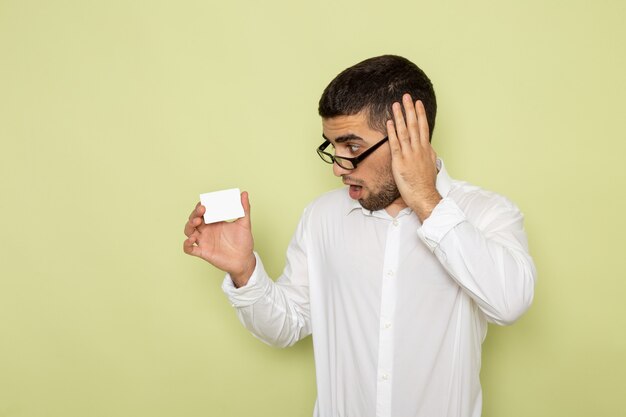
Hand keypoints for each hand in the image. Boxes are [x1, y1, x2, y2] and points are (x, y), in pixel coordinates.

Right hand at [183, 191, 255, 286]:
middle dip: (194, 214)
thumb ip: (244, 209)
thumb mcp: (244, 223)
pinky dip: (186, 244)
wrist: (244, 259)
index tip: (204, 203)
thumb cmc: (244, 242)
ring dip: (189, 225)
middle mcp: (207, 230)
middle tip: (202, 210)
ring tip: (196, 222)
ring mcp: (204, 241)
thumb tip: (244, 193)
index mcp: (214, 222)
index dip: (200, 206)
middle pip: (193, 219)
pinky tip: (192, 239)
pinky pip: (189, 249)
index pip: (202, 211)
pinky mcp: (203, 252)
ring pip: (188, 231)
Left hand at [387, 94, 441, 221]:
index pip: (423, 127)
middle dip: (410, 109)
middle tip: (406, 96)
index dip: (420, 114)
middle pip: (414, 125)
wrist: (424, 196)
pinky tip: (389, 123)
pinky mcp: (400, 162)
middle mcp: (418, 149)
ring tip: (396, 104)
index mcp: (426, 149)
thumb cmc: (426, 183)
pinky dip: (392, 132)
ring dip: (400, 116)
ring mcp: (409, 155)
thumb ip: (428, 154)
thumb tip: (428, 146)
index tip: (417, 103)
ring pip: (404, 131)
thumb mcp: (431, 165)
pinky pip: (395, 144)